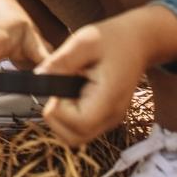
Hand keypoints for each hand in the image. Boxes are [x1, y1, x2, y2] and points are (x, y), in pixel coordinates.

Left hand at [38, 11, 159, 145]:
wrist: (137, 42)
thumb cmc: (113, 39)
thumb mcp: (84, 42)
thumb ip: (61, 61)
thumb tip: (39, 76)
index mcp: (109, 98)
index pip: (79, 123)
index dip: (59, 110)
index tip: (54, 87)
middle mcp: (111, 115)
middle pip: (75, 137)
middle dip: (56, 117)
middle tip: (55, 89)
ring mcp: (110, 118)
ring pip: (77, 136)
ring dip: (61, 118)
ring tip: (62, 89)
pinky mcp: (106, 115)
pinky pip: (83, 126)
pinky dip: (69, 116)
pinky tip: (70, 92)